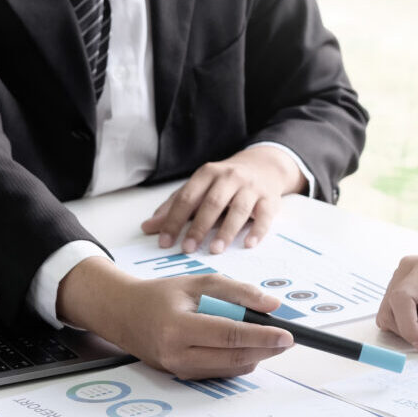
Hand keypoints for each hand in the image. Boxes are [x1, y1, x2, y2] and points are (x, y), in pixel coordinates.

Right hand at [56, 257, 294, 378]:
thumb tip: (271, 305)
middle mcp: (176, 354)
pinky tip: (243, 345)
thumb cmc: (162, 296)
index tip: (287, 335)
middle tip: (286, 340)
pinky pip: (220, 372)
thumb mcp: (199, 282)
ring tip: (266, 338)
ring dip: (255, 356)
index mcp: (178, 327)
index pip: (230, 336)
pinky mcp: (182, 377)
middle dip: (265, 350)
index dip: (262, 336)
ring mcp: (178, 370)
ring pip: (230, 369)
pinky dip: (237, 360)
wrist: (124, 314)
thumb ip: (238, 292)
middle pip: (233, 358)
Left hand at [141, 145, 306, 254]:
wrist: (264, 166)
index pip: (187, 198)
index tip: (165, 242)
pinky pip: (264, 216)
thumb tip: (148, 227)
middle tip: (188, 249)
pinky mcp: (270, 199)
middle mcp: (230, 177)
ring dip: (226, 231)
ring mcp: (251, 188)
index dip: (175, 220)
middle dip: (199, 227)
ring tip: (215, 250)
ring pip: (238, 209)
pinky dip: (257, 230)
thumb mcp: (199, 187)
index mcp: (207, 174)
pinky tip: (248, 244)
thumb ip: (175, 207)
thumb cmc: (226, 182)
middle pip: (212, 203)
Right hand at [377, 250, 417, 356]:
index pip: (401, 298)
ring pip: (390, 315)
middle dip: (413, 330)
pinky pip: (395, 315)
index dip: (408, 327)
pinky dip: (412, 325)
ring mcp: (403, 276)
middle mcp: (409, 267)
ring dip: (413, 328)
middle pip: (391, 309)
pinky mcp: (402, 287)